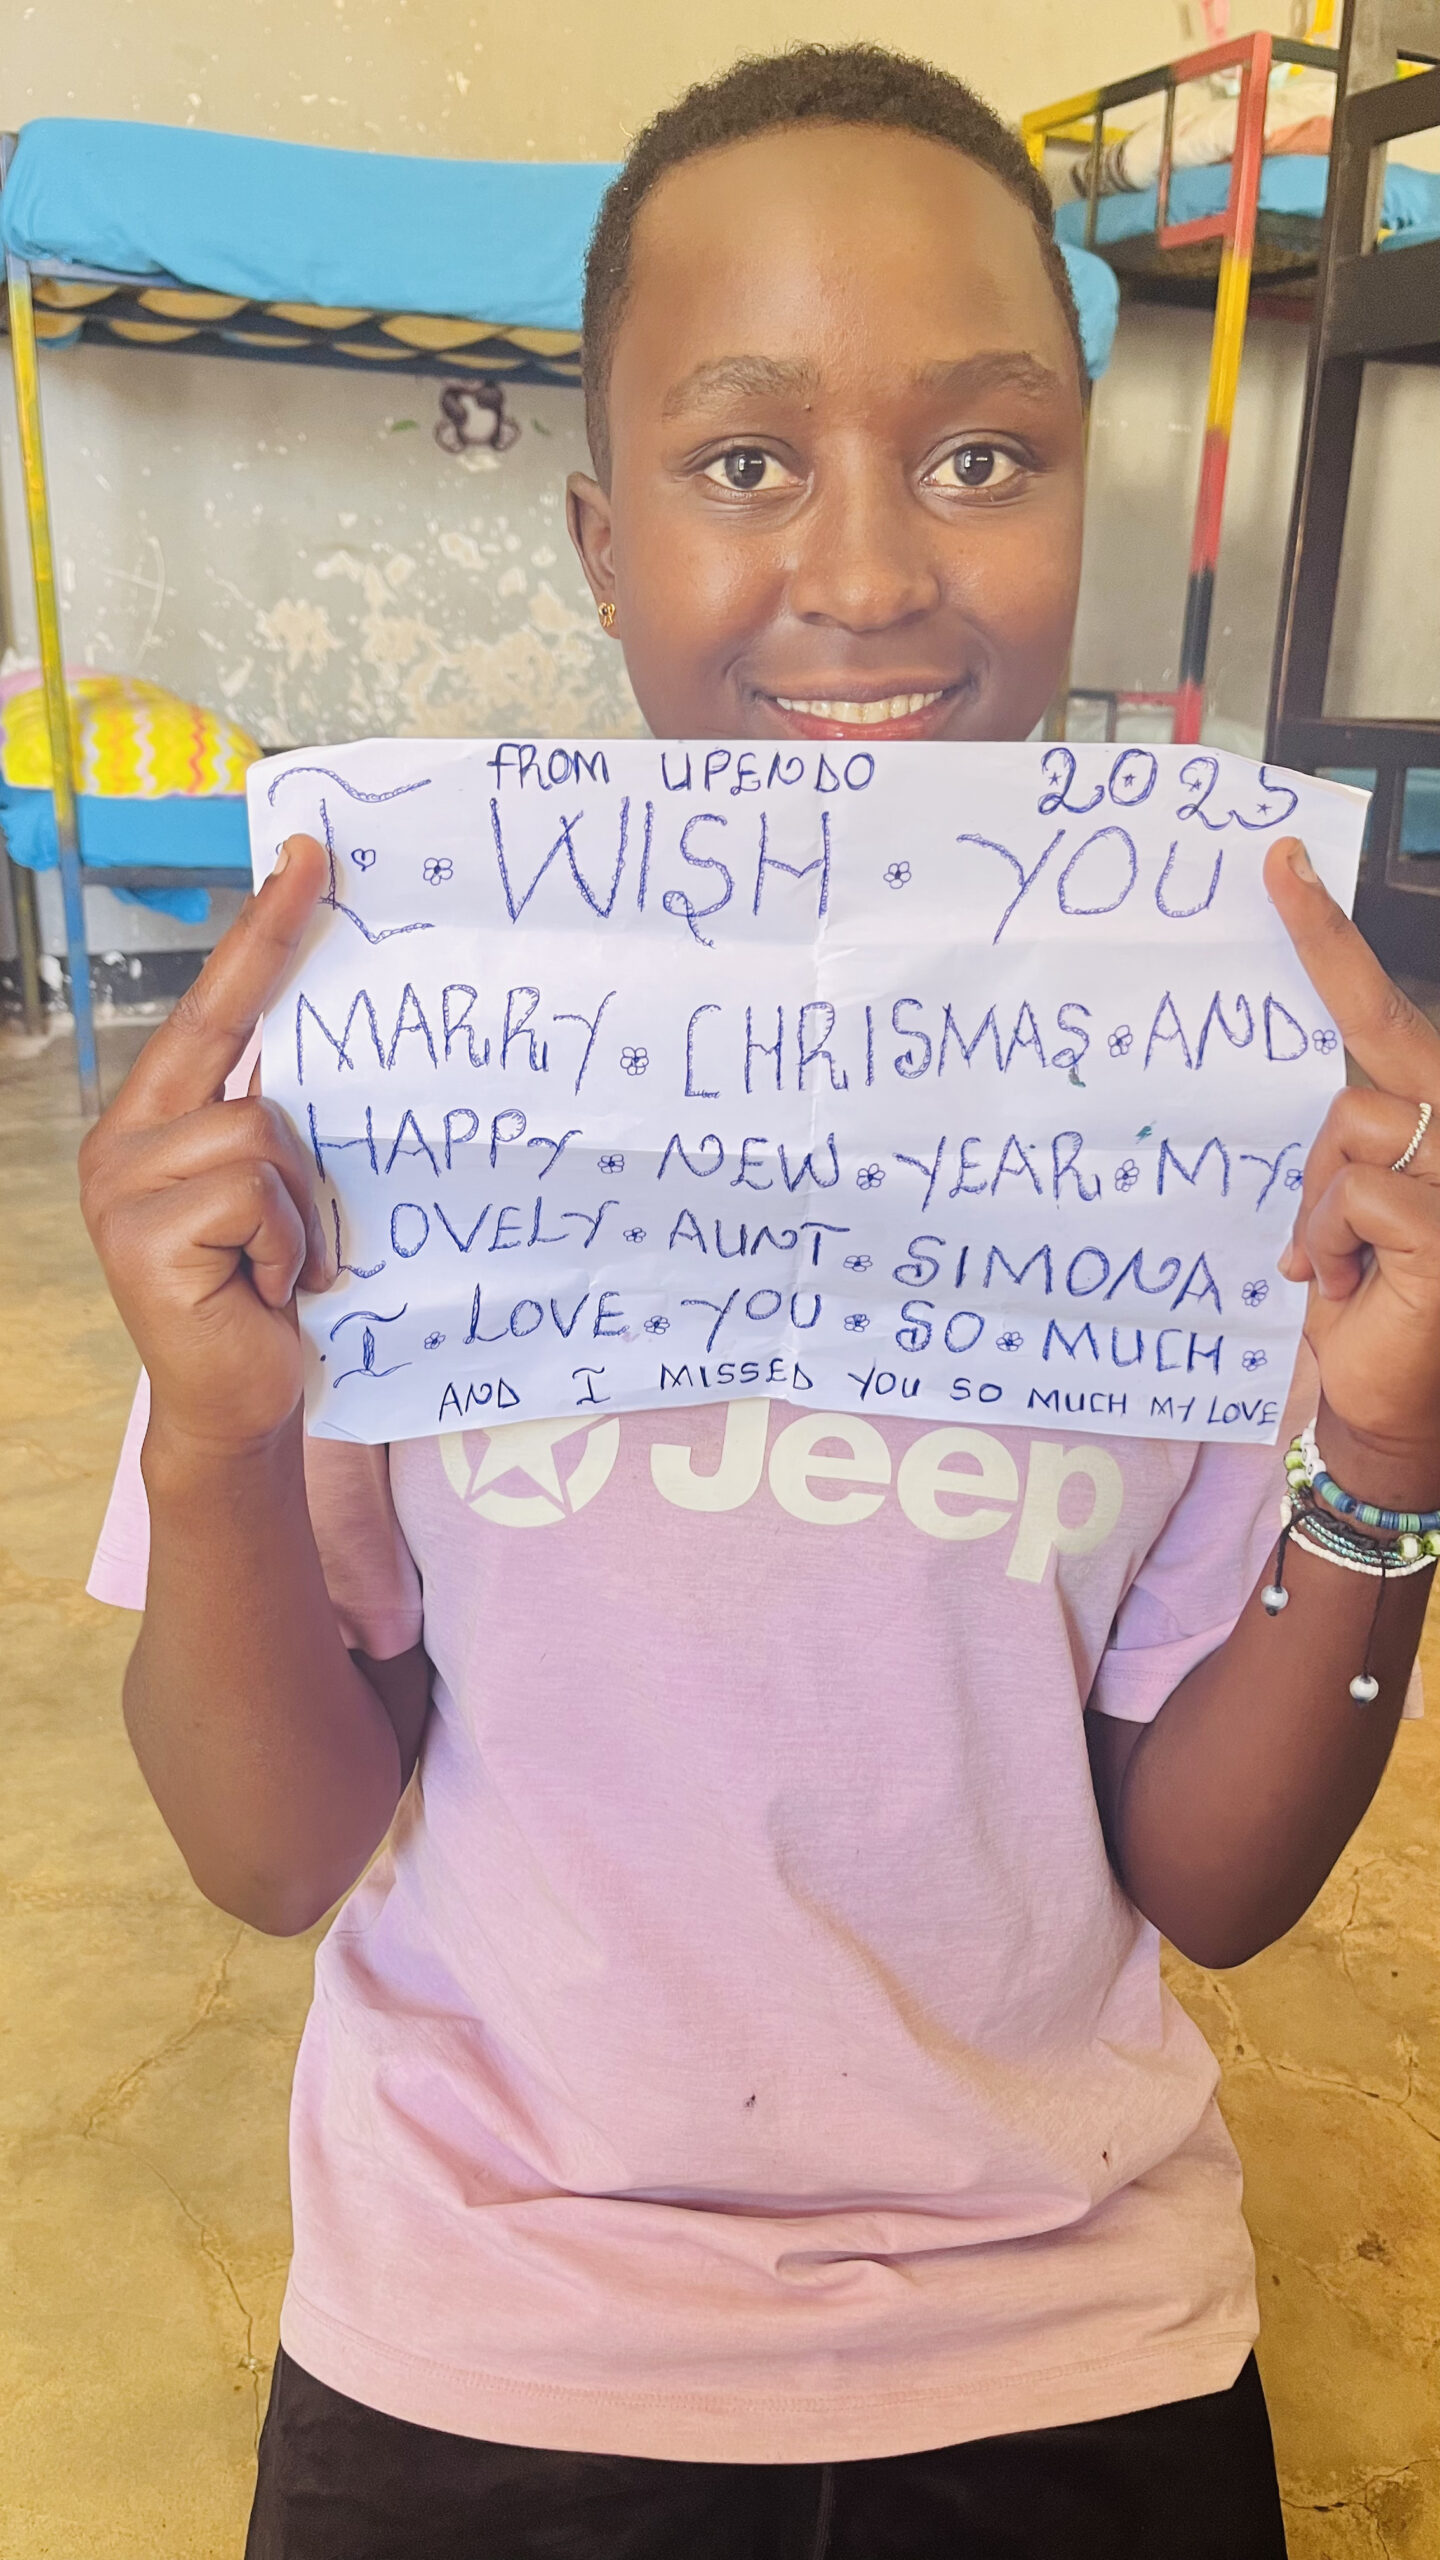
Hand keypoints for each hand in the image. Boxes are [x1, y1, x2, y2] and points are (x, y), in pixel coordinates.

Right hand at [80, 835, 332, 1457]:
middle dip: (283, 981)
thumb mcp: (274, 1193)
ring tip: (287, 1262)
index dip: (261, 932)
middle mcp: (123, 1142)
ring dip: (301, 1205)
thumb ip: (274, 1122)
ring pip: (262, 1132)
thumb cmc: (267, 1294)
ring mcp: (123, 1188)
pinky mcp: (143, 1235)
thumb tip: (336, 1043)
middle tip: (321, 868)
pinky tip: (269, 1287)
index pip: (212, 1010)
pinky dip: (285, 1242)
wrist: (236, 1404)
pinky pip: (255, 1193)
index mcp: (155, 1121)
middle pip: (237, 1050)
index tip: (308, 857)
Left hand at [1267, 835, 1439, 1506]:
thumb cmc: (1366, 1306)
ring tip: (1337, 1258)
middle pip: (1385, 1032)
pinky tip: (1351, 1282)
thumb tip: (1305, 1110)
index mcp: (1437, 1122)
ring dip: (1319, 1197)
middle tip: (1279, 867)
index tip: (1285, 867)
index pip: (1387, 1019)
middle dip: (1328, 946)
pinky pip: (1353, 1195)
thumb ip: (1339, 1149)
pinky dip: (1332, 1240)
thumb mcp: (1342, 1210)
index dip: (1335, 945)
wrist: (1389, 1409)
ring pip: (1352, 1127)